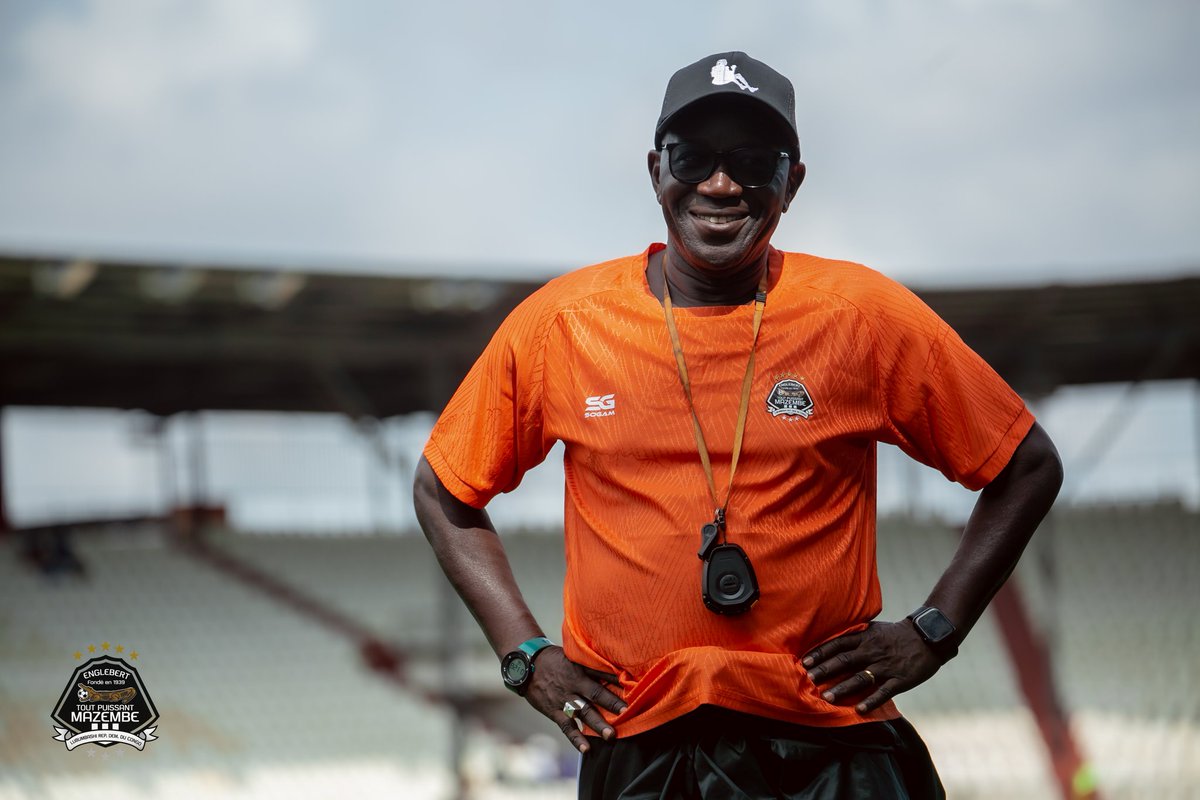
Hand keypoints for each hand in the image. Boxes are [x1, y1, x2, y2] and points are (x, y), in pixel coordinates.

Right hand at [524, 647, 626, 752]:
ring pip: (582, 712)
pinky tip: (586, 749)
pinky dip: (576, 738)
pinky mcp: (554, 711)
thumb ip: (590, 664)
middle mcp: (573, 684)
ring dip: (597, 724)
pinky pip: (566, 726)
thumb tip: (615, 668)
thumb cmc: (554, 660)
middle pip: (595, 694)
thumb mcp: (572, 656)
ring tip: (611, 736)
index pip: (601, 673)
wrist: (526, 665)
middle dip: (611, 704)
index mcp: (579, 668)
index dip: (616, 680)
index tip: (634, 686)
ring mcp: (563, 699)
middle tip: (626, 713)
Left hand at [802, 621, 945, 713]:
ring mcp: (886, 666)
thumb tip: (831, 641)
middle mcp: (872, 651)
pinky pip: (884, 692)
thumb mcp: (874, 629)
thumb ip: (855, 635)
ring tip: (827, 698)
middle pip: (845, 660)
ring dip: (843, 688)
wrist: (928, 636)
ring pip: (861, 678)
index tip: (805, 661)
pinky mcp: (900, 679)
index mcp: (865, 638)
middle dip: (826, 670)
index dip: (821, 653)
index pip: (838, 644)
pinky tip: (859, 710)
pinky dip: (871, 701)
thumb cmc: (896, 634)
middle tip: (809, 679)